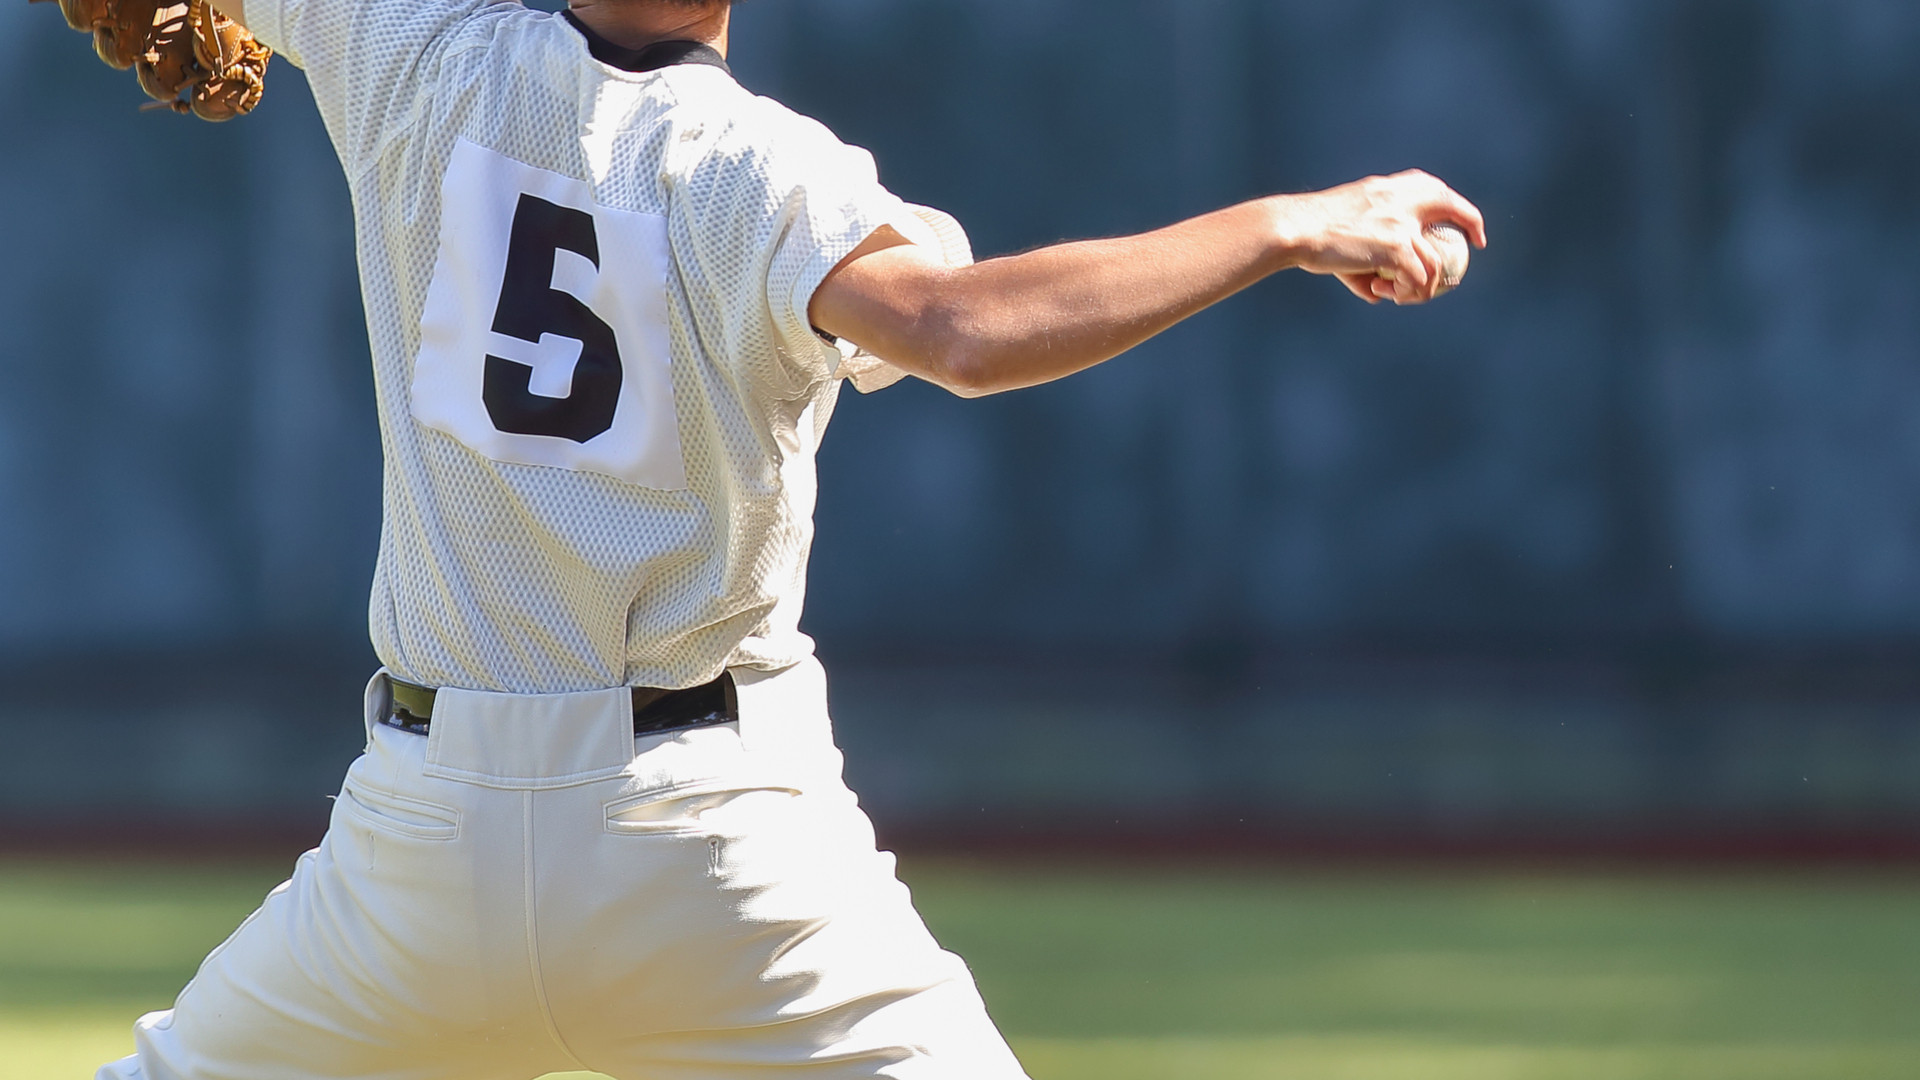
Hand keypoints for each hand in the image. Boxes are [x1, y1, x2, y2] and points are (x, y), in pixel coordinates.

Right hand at [1273, 170, 1487, 304]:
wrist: (1297, 228)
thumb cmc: (1311, 234)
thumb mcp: (1344, 236)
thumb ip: (1367, 262)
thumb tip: (1378, 294)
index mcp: (1387, 190)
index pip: (1430, 187)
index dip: (1450, 203)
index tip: (1458, 220)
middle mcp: (1401, 200)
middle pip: (1450, 204)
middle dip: (1471, 221)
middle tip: (1476, 244)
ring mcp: (1402, 223)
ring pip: (1435, 262)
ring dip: (1421, 286)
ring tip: (1396, 294)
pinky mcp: (1396, 247)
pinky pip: (1418, 278)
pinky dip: (1405, 292)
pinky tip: (1379, 291)